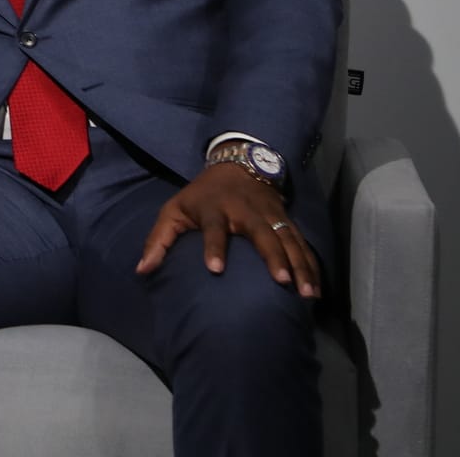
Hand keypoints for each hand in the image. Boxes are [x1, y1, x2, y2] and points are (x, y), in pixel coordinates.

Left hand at [135, 163, 319, 297]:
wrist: (237, 164)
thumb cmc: (200, 195)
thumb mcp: (174, 210)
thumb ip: (159, 240)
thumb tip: (142, 270)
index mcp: (214, 209)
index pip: (213, 228)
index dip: (213, 247)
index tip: (215, 269)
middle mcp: (244, 211)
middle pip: (261, 233)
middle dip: (273, 256)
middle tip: (281, 281)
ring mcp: (269, 215)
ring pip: (288, 240)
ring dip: (299, 266)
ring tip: (306, 294)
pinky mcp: (286, 220)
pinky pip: (302, 244)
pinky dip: (311, 265)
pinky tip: (317, 288)